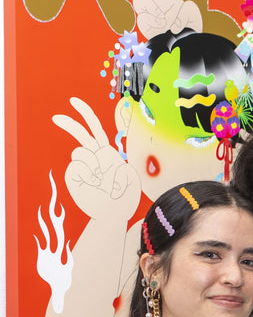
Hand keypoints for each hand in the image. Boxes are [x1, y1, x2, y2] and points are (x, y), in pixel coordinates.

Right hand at [52, 97, 140, 221]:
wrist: (113, 215)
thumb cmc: (125, 198)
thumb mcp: (132, 180)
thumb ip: (120, 164)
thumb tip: (101, 160)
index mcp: (108, 152)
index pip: (95, 129)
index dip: (84, 114)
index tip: (72, 101)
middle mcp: (94, 157)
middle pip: (81, 135)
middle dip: (70, 124)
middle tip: (57, 117)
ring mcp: (82, 166)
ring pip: (80, 152)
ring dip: (93, 164)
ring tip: (101, 180)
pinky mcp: (73, 176)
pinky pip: (76, 167)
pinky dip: (88, 175)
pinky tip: (93, 184)